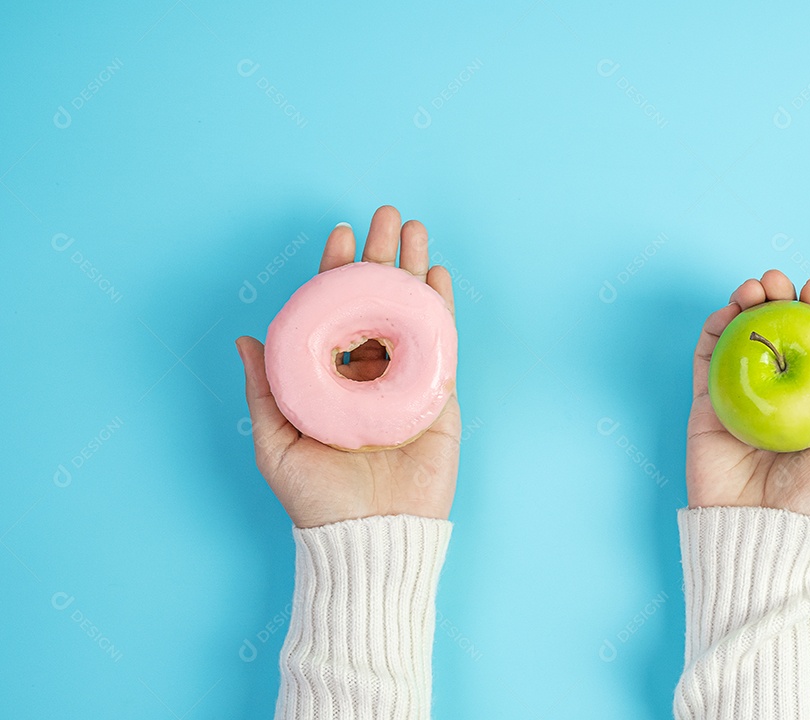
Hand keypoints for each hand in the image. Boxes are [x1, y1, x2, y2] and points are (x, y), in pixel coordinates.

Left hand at [236, 206, 460, 527]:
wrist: (371, 536)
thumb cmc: (318, 499)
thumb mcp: (276, 443)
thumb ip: (265, 390)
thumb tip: (246, 338)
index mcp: (331, 380)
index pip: (335, 313)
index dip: (337, 273)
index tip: (339, 235)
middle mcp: (369, 374)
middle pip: (378, 303)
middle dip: (383, 257)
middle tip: (388, 214)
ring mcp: (406, 383)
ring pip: (411, 314)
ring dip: (414, 271)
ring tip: (416, 231)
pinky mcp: (438, 398)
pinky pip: (442, 345)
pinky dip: (440, 309)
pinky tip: (437, 276)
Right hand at [686, 270, 809, 520]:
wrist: (761, 534)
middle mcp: (774, 391)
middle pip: (773, 332)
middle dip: (776, 299)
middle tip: (777, 282)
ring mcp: (738, 396)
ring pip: (737, 338)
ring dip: (743, 306)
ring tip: (752, 289)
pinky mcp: (705, 407)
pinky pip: (705, 362)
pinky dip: (713, 332)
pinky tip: (725, 314)